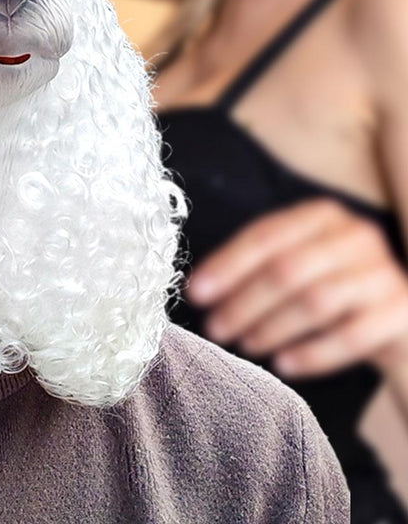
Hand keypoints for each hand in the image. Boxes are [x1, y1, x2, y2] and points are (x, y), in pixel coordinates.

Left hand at [186, 198, 407, 378]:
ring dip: (272, 326)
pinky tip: (283, 365)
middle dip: (244, 301)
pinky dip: (312, 353)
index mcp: (322, 216)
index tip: (196, 293)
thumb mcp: (298, 267)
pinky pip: (351, 336)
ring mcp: (384, 273)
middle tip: (215, 328)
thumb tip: (200, 288)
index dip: (227, 265)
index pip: (265, 236)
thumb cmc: (335, 292)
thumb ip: (256, 268)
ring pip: (316, 301)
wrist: (401, 323)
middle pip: (287, 269)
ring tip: (245, 345)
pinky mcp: (403, 312)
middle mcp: (356, 235)